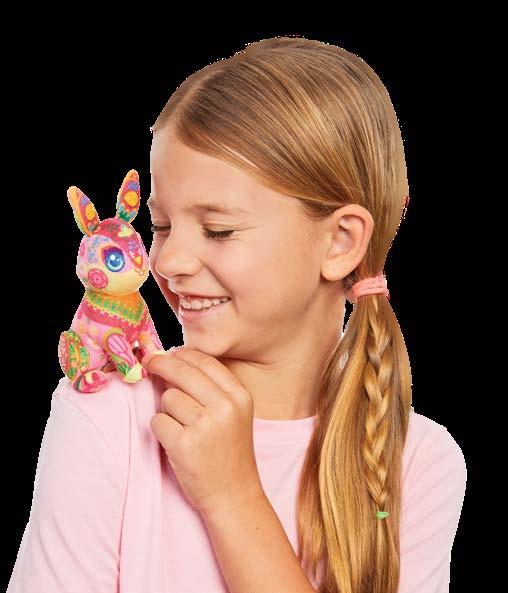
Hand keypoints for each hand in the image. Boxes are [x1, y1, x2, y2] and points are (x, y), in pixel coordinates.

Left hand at [142, 347, 263, 515]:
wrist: (234, 495)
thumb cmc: (230, 453)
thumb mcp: (234, 414)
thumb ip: (211, 389)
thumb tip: (173, 362)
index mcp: (239, 396)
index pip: (205, 361)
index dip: (182, 354)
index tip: (167, 353)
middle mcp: (225, 407)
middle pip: (182, 372)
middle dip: (161, 364)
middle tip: (149, 362)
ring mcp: (205, 426)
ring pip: (167, 398)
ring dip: (167, 410)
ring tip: (183, 429)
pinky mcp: (184, 445)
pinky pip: (157, 421)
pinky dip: (160, 430)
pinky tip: (176, 442)